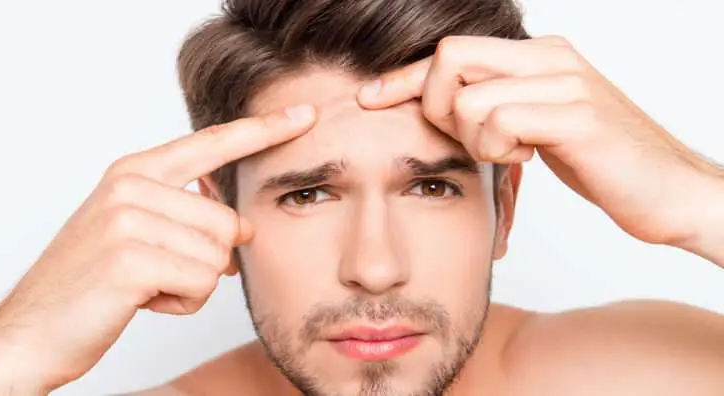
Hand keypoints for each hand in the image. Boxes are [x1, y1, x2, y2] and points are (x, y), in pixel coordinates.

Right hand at [0, 105, 316, 392]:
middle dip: (208, 260)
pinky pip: (201, 284)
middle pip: (228, 222)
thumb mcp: (136, 231)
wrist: (32, 330)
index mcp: (135, 171)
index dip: (264, 129)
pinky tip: (142, 300)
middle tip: (159, 271)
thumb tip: (244, 227)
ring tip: (146, 285)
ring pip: (218, 257)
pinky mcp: (129, 258)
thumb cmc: (92, 282)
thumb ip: (188, 215)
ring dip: (191, 285)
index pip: (214, 143)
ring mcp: (126, 219)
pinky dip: (180, 304)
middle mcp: (131, 185)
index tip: (306, 113)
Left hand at [357, 35, 723, 258]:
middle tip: (467, 139)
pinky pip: (501, 122)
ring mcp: (566, 83)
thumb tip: (442, 108)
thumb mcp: (536, 126)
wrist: (668, 191)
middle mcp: (550, 58)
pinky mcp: (578, 116)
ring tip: (512, 152)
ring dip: (476, 140)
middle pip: (450, 59)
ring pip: (469, 99)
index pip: (452, 52)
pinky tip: (529, 156)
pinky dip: (501, 149)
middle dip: (436, 107)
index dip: (404, 77)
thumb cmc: (598, 161)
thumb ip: (497, 107)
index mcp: (539, 56)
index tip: (369, 98)